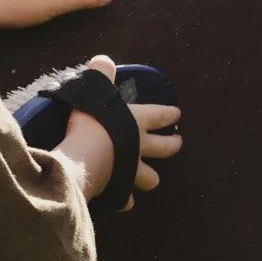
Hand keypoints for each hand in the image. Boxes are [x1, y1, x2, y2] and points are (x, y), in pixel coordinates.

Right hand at [57, 54, 182, 211]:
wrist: (84, 157)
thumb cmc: (91, 120)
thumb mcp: (94, 89)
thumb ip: (100, 74)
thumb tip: (102, 60)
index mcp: (138, 121)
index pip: (160, 115)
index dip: (169, 114)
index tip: (177, 114)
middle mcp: (139, 147)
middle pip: (165, 148)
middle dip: (173, 144)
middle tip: (176, 142)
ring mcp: (131, 170)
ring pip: (150, 178)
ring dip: (150, 177)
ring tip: (148, 177)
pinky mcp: (118, 189)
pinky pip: (124, 198)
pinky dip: (123, 199)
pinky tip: (121, 200)